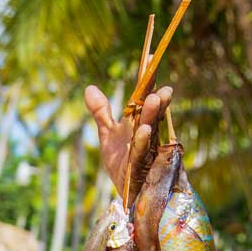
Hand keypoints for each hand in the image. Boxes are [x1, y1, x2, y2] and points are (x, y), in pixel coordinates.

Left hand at [84, 83, 173, 197]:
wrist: (127, 193)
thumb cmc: (121, 163)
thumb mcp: (107, 135)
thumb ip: (101, 113)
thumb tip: (90, 88)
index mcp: (140, 123)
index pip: (144, 98)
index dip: (147, 80)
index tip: (150, 57)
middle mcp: (147, 133)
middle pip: (152, 113)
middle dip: (156, 99)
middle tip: (161, 84)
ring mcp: (147, 150)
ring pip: (151, 130)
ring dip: (153, 115)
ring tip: (155, 98)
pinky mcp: (142, 167)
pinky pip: (142, 152)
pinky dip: (142, 140)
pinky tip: (142, 129)